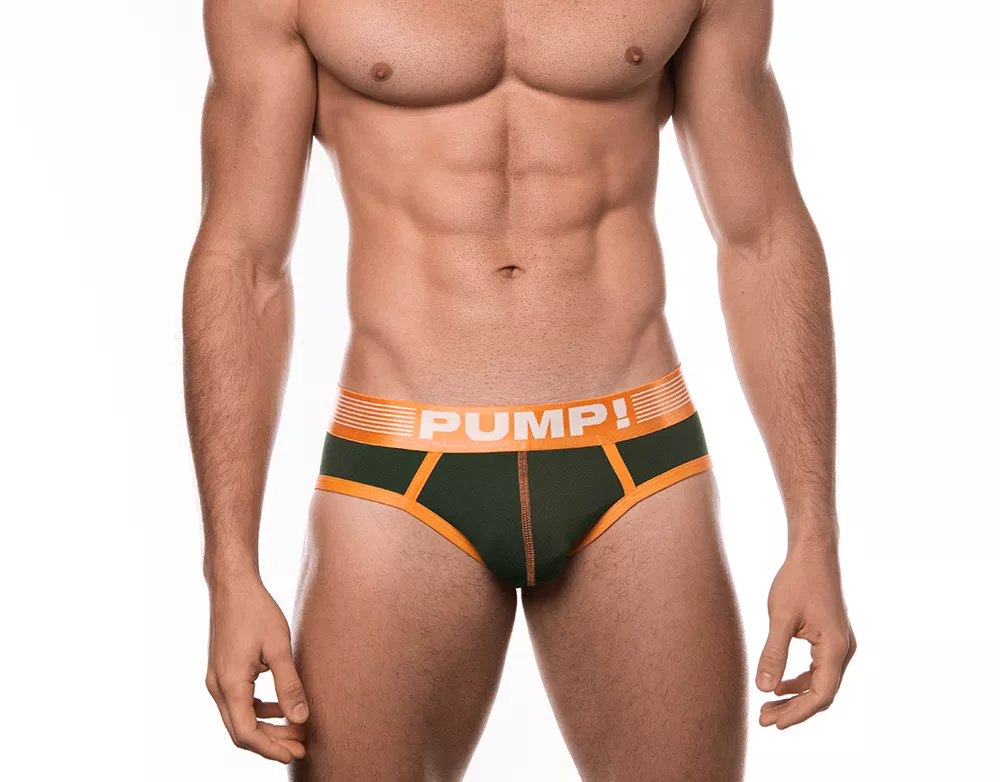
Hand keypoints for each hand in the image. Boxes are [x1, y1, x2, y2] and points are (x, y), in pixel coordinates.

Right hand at [205, 574, 308, 762]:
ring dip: (266, 727)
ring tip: (295, 729)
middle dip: (271, 742)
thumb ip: (290, 685)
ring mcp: (217, 679)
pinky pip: (238, 702)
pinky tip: (280, 707)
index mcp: (229, 684)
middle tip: (300, 748)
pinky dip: (258, 710)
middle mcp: (217, 687)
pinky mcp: (222, 671)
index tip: (294, 754)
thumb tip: (300, 719)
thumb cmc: (256, 611)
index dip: (270, 748)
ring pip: (239, 718)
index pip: (247, 733)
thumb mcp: (279, 648)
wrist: (233, 585)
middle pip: (241, 731)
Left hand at [756, 538, 856, 728]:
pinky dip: (799, 680)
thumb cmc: (797, 579)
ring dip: (795, 696)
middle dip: (793, 709)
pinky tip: (778, 685)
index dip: (797, 713)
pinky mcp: (831, 638)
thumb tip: (763, 688)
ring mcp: (840, 644)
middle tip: (763, 719)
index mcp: (836, 647)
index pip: (820, 694)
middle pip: (821, 693)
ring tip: (767, 705)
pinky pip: (818, 669)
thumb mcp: (780, 617)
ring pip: (820, 682)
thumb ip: (773, 653)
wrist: (813, 553)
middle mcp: (844, 650)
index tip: (773, 723)